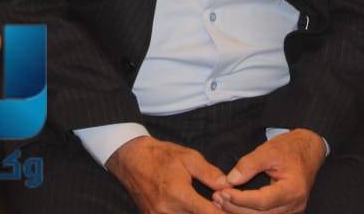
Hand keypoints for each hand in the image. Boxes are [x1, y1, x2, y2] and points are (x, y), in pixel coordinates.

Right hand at [106, 136, 227, 212]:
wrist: (131, 159)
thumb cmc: (160, 156)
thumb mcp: (188, 157)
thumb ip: (209, 173)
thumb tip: (228, 186)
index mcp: (179, 194)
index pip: (208, 213)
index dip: (223, 212)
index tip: (233, 210)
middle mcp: (168, 211)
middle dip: (211, 213)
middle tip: (223, 208)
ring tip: (205, 207)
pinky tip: (192, 210)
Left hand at [213, 129, 326, 213]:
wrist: (308, 150)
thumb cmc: (290, 148)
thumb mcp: (269, 150)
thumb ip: (249, 165)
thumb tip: (229, 180)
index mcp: (293, 189)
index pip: (262, 201)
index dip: (240, 199)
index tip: (222, 192)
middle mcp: (295, 204)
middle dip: (236, 208)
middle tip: (216, 198)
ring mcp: (292, 211)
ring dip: (240, 212)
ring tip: (221, 201)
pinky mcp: (286, 211)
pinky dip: (249, 212)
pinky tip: (234, 205)